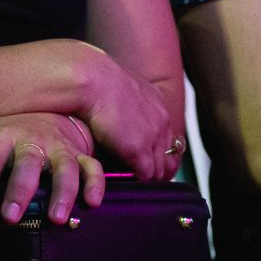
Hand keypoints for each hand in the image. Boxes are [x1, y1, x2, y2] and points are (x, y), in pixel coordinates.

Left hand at [0, 112, 106, 226]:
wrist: (46, 109)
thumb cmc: (6, 133)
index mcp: (2, 136)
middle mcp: (32, 141)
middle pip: (28, 163)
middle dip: (20, 190)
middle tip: (10, 216)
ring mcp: (59, 148)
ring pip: (65, 167)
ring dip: (62, 192)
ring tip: (57, 218)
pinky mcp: (81, 155)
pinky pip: (93, 168)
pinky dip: (95, 184)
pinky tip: (93, 202)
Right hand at [40, 40, 172, 180]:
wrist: (92, 80)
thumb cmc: (96, 81)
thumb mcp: (121, 89)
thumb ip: (127, 104)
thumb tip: (121, 114)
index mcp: (157, 104)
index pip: (167, 138)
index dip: (157, 152)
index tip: (149, 161)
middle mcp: (161, 120)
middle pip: (167, 156)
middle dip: (156, 167)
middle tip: (142, 177)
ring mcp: (152, 136)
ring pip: (158, 169)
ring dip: (146, 176)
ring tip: (132, 181)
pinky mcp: (139, 150)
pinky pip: (145, 175)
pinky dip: (137, 180)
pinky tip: (126, 180)